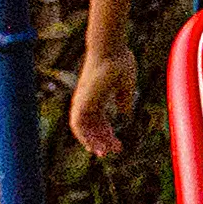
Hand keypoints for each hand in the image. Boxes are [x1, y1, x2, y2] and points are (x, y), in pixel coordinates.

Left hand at [69, 41, 137, 160]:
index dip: (108, 133)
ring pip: (82, 129)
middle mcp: (87, 100)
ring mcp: (82, 101)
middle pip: (92, 127)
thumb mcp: (126, 85)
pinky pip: (77, 125)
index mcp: (97, 96)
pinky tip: (94, 145)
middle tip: (113, 152)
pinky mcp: (80, 101)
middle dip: (102, 141)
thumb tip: (125, 112)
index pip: (99, 120)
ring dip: (92, 142)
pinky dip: (83, 137)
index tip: (119, 144)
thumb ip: (124, 98)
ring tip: (105, 153)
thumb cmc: (120, 61)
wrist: (111, 49)